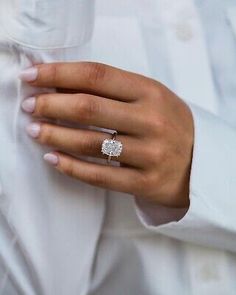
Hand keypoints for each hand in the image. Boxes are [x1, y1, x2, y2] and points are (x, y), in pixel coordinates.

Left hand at [20, 62, 193, 207]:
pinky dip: (72, 166)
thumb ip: (113, 90)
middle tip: (30, 106)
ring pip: (91, 143)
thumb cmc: (169, 124)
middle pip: (89, 108)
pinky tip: (53, 158)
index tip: (33, 75)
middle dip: (50, 105)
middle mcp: (151, 121)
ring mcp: (149, 154)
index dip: (59, 73)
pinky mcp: (145, 182)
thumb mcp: (150, 97)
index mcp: (151, 92)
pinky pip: (100, 175)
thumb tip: (63, 85)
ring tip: (35, 131)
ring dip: (55, 135)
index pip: (96, 75)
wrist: (200, 162)